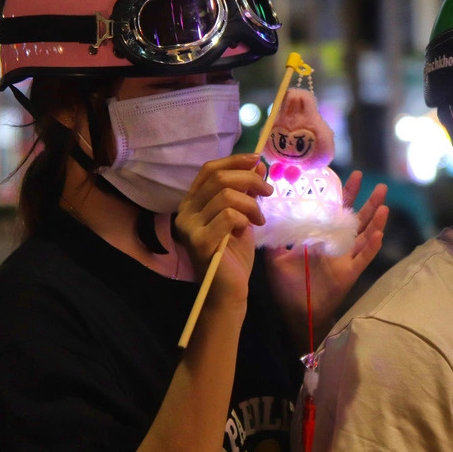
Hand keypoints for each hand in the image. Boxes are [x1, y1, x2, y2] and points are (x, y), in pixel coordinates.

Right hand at [175, 154, 272, 303]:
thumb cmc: (233, 256)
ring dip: (250, 204)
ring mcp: (189, 226)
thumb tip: (257, 165)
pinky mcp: (199, 241)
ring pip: (225, 196)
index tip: (257, 160)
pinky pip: (228, 216)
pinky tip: (248, 229)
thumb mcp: (243, 216)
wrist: (228, 291)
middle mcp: (185, 212)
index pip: (209, 170)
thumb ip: (245, 193)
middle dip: (248, 180)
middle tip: (267, 192)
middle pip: (218, 179)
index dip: (233, 161)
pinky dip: (244, 218)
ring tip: (259, 219)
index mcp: (192, 203)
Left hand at [264, 170, 387, 347]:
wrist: (295, 311)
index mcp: (323, 237)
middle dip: (369, 202)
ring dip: (375, 222)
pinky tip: (378, 235)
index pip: (337, 210)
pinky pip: (363, 259)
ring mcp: (345, 259)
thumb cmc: (288, 285)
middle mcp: (337, 245)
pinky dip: (371, 247)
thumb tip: (269, 214)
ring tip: (384, 206)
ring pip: (365, 236)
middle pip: (358, 220)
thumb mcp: (276, 257)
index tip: (354, 176)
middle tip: (380, 186)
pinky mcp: (349, 274)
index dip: (347, 194)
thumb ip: (277, 237)